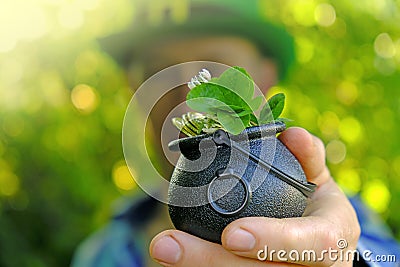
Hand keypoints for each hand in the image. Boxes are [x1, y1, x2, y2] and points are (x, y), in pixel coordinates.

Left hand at [150, 127, 359, 265]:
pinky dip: (199, 263)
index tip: (231, 235)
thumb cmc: (317, 206)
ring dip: (196, 264)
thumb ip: (307, 156)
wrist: (323, 240)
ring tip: (161, 249)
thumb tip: (291, 133)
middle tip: (167, 245)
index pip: (311, 244)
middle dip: (211, 261)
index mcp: (331, 240)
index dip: (272, 241)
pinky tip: (171, 253)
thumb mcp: (319, 177)